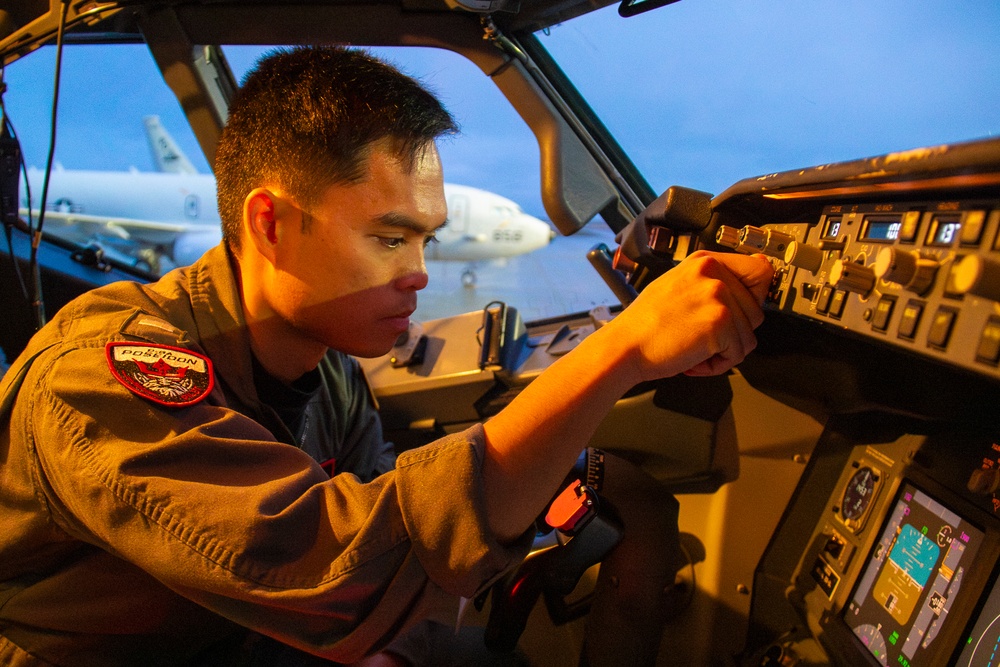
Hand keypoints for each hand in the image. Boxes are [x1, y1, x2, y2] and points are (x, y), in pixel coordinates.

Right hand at [609, 250, 773, 381]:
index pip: (760, 270)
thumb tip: (756, 271)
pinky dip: (718, 365)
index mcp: (704, 261)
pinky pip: (738, 354)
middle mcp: (714, 273)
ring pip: (749, 336)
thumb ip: (713, 281)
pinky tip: (693, 360)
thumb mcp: (679, 285)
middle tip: (701, 339)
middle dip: (733, 334)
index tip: (739, 314)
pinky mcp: (720, 322)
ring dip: (724, 352)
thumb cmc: (646, 324)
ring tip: (694, 350)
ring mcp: (718, 296)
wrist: (624, 346)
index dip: (756, 297)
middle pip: (756, 312)